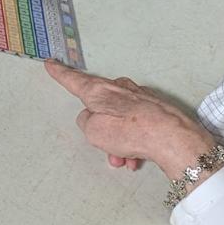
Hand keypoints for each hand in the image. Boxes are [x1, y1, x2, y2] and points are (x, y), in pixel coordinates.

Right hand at [45, 60, 216, 179]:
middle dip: (102, 133)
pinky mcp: (155, 109)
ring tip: (125, 160)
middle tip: (107, 150)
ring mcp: (139, 97)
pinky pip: (136, 126)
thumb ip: (86, 122)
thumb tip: (92, 119)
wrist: (171, 137)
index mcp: (100, 91)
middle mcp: (120, 89)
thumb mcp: (93, 131)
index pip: (74, 80)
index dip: (61, 74)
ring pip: (120, 122)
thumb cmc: (131, 131)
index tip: (52, 64)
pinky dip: (134, 142)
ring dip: (119, 143)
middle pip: (101, 109)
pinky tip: (138, 157)